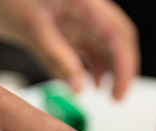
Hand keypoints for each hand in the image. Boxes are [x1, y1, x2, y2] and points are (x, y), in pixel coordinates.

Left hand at [0, 0, 138, 99]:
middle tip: (116, 97)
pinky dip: (85, 66)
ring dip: (105, 68)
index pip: (118, 34)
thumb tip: (78, 86)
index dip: (125, 65)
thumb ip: (57, 56)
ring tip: (103, 94)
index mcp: (83, 0)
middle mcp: (81, 7)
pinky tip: (83, 84)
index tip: (119, 93)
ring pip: (101, 45)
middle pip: (116, 39)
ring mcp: (70, 17)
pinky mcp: (57, 26)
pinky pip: (80, 48)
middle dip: (121, 68)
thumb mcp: (30, 26)